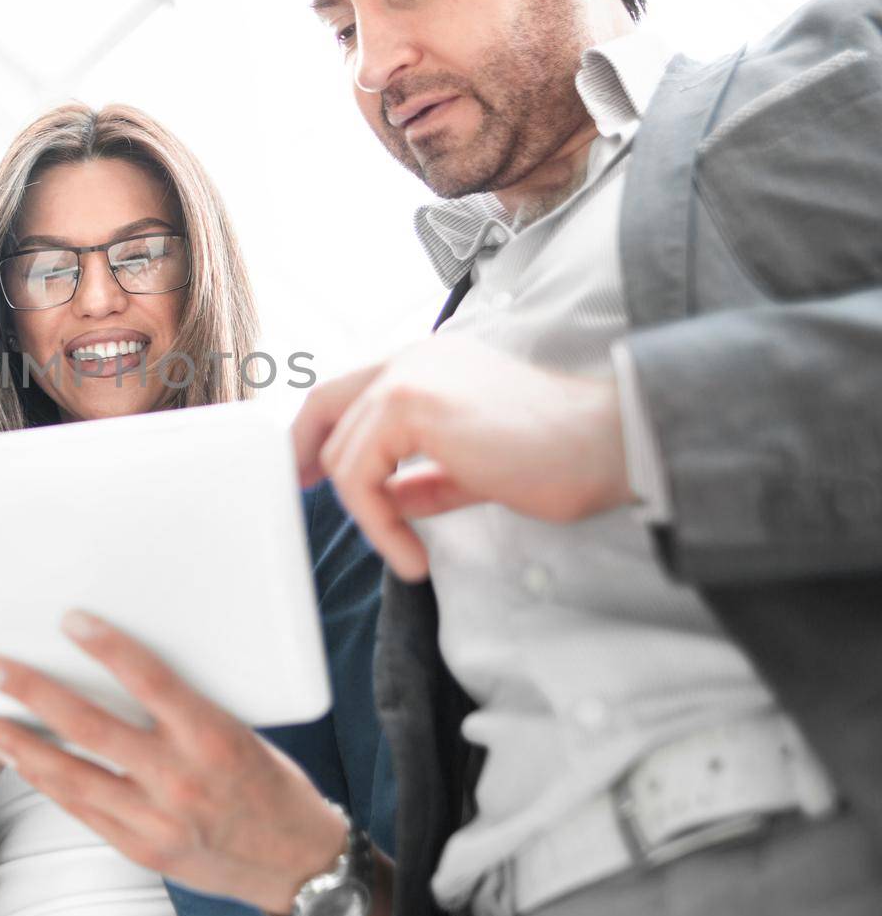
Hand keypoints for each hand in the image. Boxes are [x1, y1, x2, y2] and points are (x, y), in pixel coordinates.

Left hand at [0, 611, 347, 915]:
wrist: (296, 862)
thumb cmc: (270, 784)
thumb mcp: (238, 730)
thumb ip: (183, 706)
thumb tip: (125, 665)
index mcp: (211, 737)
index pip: (150, 680)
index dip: (107, 647)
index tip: (70, 620)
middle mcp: (180, 778)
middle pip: (90, 726)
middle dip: (32, 693)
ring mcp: (156, 818)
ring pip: (70, 774)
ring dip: (19, 744)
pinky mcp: (142, 848)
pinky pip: (81, 808)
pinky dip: (46, 781)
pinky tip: (21, 760)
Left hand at [293, 337, 632, 579]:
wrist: (609, 444)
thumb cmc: (561, 456)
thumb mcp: (476, 468)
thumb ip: (429, 477)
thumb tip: (391, 498)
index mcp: (430, 362)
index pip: (349, 388)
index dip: (316, 431)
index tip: (306, 474)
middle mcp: (413, 358)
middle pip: (327, 407)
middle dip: (308, 460)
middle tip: (305, 503)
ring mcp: (409, 376)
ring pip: (343, 454)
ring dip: (367, 516)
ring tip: (406, 555)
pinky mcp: (410, 405)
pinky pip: (361, 477)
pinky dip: (378, 525)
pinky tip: (412, 556)